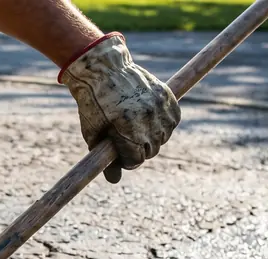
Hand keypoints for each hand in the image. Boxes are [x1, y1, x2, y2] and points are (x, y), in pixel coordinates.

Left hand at [60, 33, 180, 183]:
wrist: (103, 69)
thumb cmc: (93, 103)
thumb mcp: (93, 133)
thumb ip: (106, 158)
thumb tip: (114, 181)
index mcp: (127, 129)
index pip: (136, 160)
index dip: (127, 161)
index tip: (121, 155)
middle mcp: (146, 118)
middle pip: (151, 150)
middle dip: (139, 150)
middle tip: (127, 140)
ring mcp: (158, 106)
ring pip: (164, 136)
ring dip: (153, 137)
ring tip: (138, 128)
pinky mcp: (166, 96)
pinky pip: (173, 119)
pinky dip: (165, 123)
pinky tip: (151, 119)